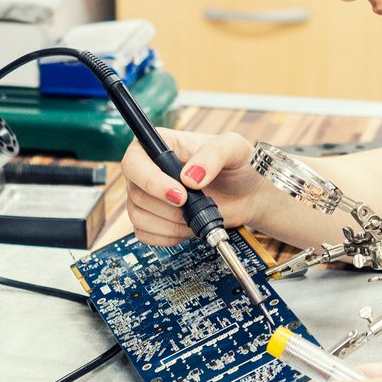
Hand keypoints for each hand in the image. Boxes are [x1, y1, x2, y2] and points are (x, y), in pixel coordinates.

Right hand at [118, 127, 267, 246]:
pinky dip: (167, 237)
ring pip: (138, 216)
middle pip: (136, 193)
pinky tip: (187, 227)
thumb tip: (189, 177)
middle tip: (194, 206)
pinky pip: (145, 234)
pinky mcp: (152, 218)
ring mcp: (148, 195)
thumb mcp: (235, 148)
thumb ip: (214, 154)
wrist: (247, 194)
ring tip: (195, 215)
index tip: (180, 194)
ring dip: (170, 224)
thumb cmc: (239, 165)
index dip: (150, 181)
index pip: (134, 161)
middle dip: (168, 207)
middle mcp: (149, 169)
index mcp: (162, 144)